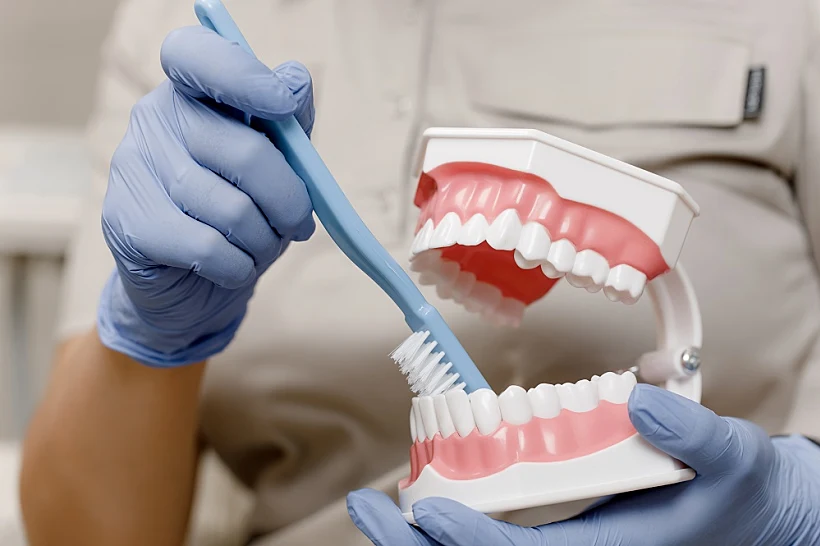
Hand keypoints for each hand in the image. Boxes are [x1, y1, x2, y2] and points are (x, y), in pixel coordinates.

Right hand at [97, 26, 314, 365]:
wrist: (187, 285)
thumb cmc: (238, 214)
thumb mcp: (274, 166)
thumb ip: (288, 123)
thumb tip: (295, 78)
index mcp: (189, 90)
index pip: (196, 55)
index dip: (243, 75)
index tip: (283, 103)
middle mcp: (152, 118)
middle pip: (247, 154)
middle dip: (290, 202)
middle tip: (298, 224)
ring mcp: (130, 168)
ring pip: (233, 210)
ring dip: (265, 241)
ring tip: (261, 248)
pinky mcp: (125, 222)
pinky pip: (208, 248)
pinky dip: (238, 267)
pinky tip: (234, 267)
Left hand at [347, 384, 819, 545]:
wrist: (747, 510)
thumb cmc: (734, 491)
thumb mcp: (730, 457)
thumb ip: (692, 435)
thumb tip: (640, 401)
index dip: (473, 538)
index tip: (428, 512)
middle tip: (368, 510)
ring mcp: (567, 543)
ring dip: (429, 536)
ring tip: (382, 506)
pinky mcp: (565, 528)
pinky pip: (502, 533)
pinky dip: (459, 521)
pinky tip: (430, 500)